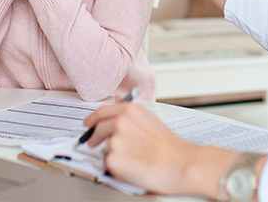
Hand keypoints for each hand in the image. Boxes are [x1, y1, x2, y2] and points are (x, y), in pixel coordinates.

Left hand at [83, 102, 197, 194]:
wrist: (179, 164)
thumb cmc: (169, 145)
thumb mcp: (149, 118)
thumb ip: (129, 111)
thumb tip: (117, 100)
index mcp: (129, 110)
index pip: (101, 111)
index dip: (92, 118)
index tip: (88, 124)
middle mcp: (120, 122)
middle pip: (97, 128)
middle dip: (94, 137)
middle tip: (94, 143)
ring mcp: (115, 141)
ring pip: (104, 148)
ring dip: (112, 153)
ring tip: (133, 158)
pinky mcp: (113, 160)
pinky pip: (108, 164)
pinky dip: (116, 167)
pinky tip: (132, 166)